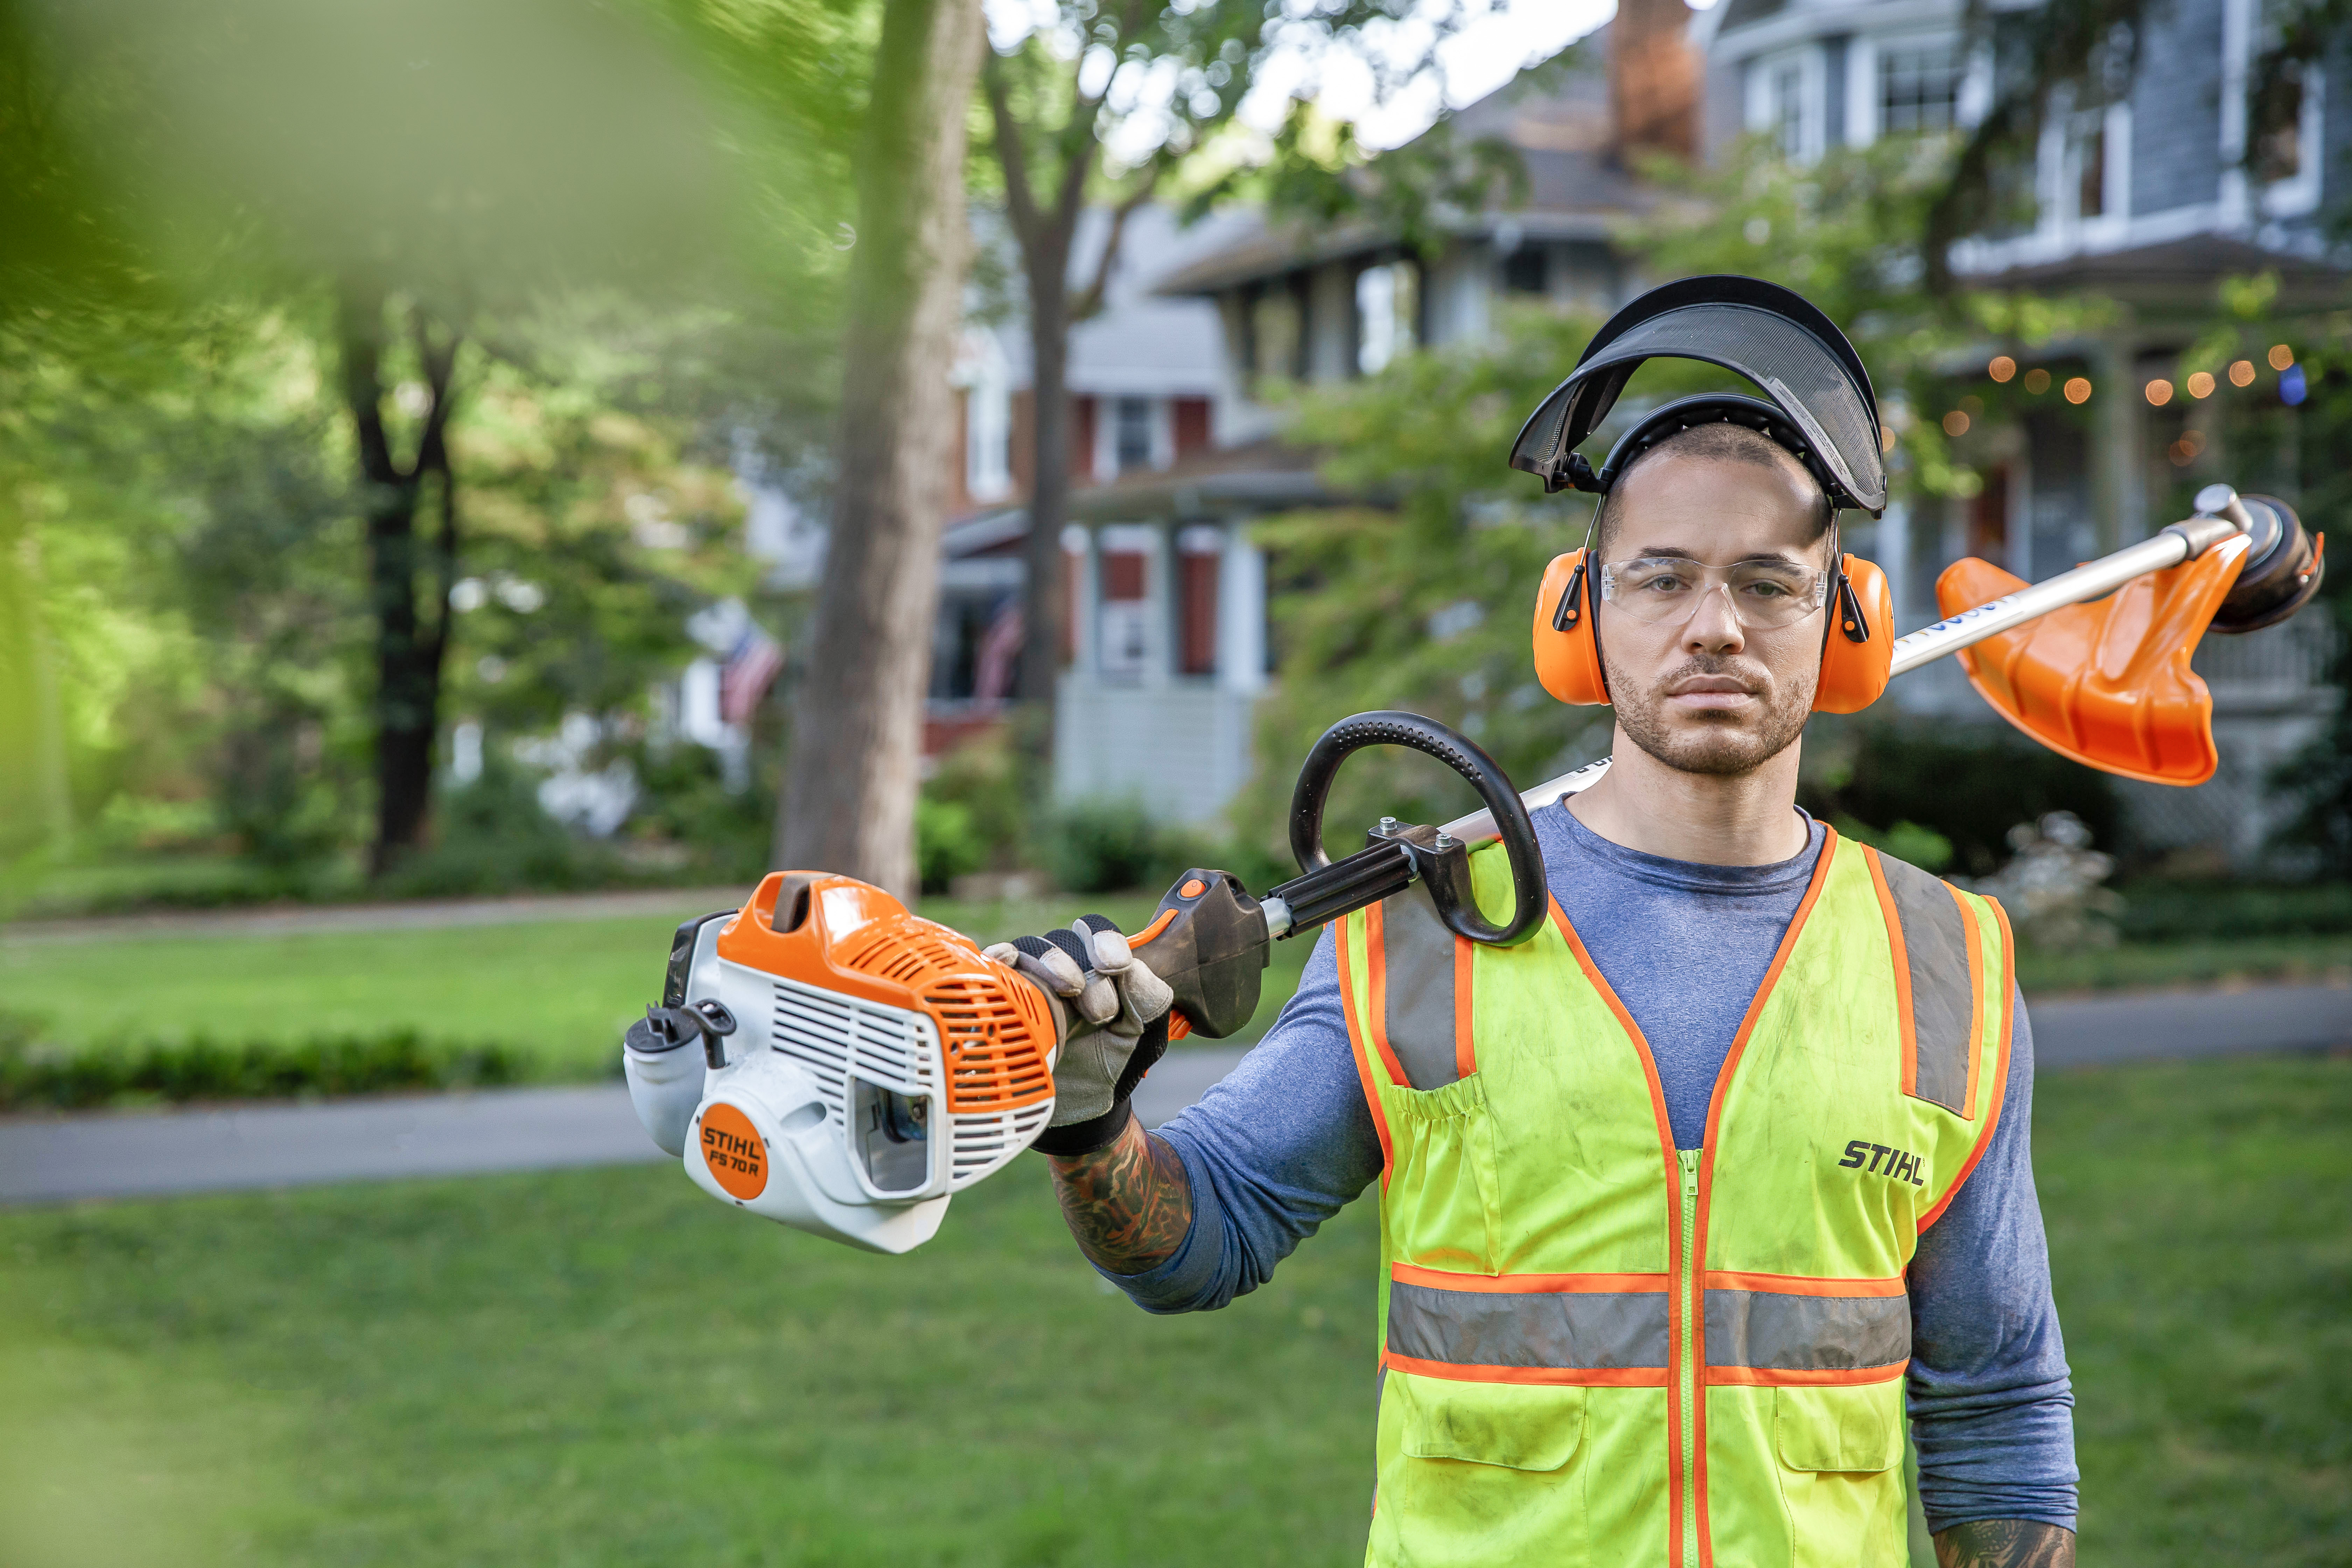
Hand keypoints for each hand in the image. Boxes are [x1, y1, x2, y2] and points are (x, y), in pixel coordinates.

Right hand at [986, 914, 1174, 1155]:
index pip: (1096, 932)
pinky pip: (993, 968)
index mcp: (1097, 968)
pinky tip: (1006, 959)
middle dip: (1083, 967)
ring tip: (1068, 994)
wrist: (1074, 1110)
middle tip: (1099, 1012)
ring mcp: (1028, 983)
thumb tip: (1129, 967)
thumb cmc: (1109, 1063)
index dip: (1104, 939)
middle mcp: (1061, 969)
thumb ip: (1146, 996)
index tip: (1115, 965)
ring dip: (1051, 963)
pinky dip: (999, 957)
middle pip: (1064, 940)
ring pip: (1030, 948)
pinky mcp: (1001, 1000)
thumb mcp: (1141, 1033)